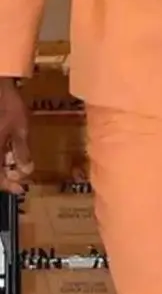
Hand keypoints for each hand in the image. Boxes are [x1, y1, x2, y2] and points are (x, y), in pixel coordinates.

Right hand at [0, 78, 32, 194]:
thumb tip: (26, 170)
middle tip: (16, 178)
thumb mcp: (20, 127)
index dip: (8, 185)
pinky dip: (0, 155)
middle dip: (3, 177)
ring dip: (1, 166)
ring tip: (13, 166)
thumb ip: (22, 150)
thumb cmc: (7, 105)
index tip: (20, 188)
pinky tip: (7, 152)